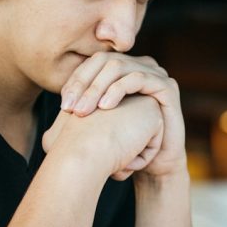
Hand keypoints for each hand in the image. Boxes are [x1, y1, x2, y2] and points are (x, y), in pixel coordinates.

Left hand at [60, 53, 185, 178]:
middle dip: (84, 84)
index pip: (93, 64)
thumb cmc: (126, 145)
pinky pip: (139, 78)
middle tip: (70, 109)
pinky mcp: (167, 86)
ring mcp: (156, 74)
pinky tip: (105, 107)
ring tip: (84, 111)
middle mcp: (140, 67)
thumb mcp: (100, 124)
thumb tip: (59, 104)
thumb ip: (84, 108)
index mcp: (124, 70)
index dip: (76, 81)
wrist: (154, 165)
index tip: (63, 106)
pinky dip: (118, 90)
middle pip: (104, 61)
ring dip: (97, 88)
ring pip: (119, 67)